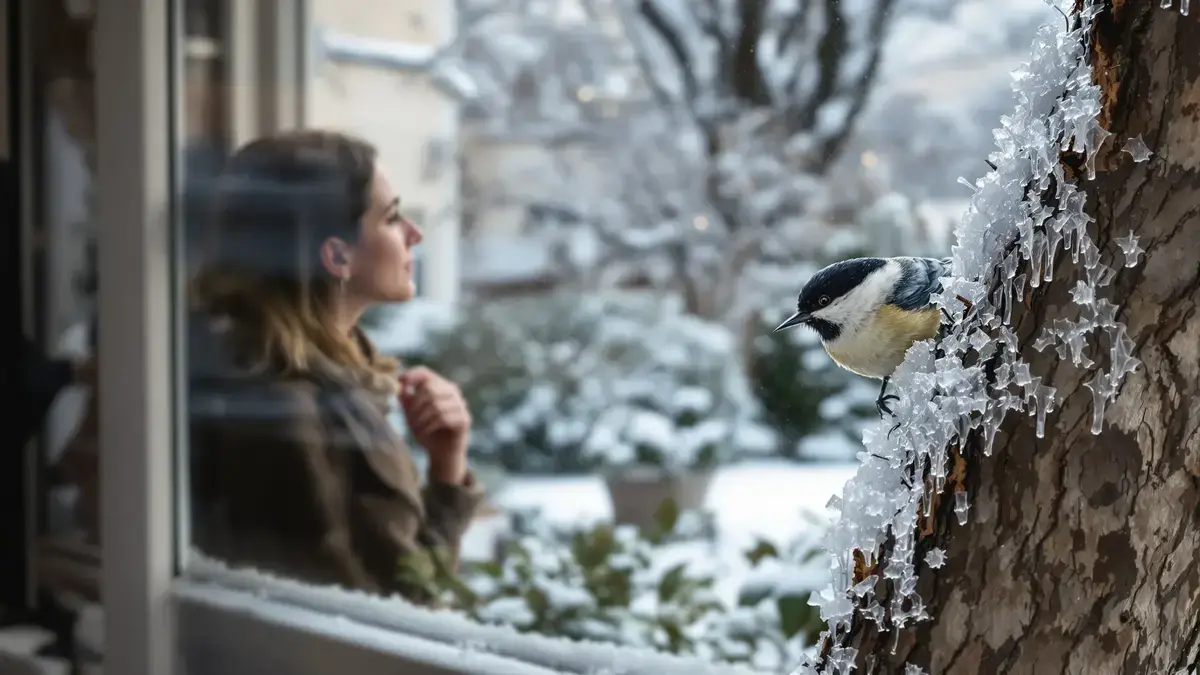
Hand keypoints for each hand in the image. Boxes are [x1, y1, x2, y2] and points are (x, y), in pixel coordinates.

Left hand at [398, 366, 470, 484]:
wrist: (442, 453)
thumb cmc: (427, 431)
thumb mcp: (412, 415)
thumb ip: (407, 401)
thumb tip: (399, 387)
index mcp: (439, 387)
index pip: (426, 373)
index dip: (412, 375)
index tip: (400, 381)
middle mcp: (453, 392)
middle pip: (430, 388)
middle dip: (415, 405)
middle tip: (410, 419)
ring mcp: (461, 405)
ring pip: (436, 404)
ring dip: (421, 418)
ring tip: (417, 428)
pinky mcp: (464, 419)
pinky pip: (444, 418)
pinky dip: (430, 426)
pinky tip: (426, 431)